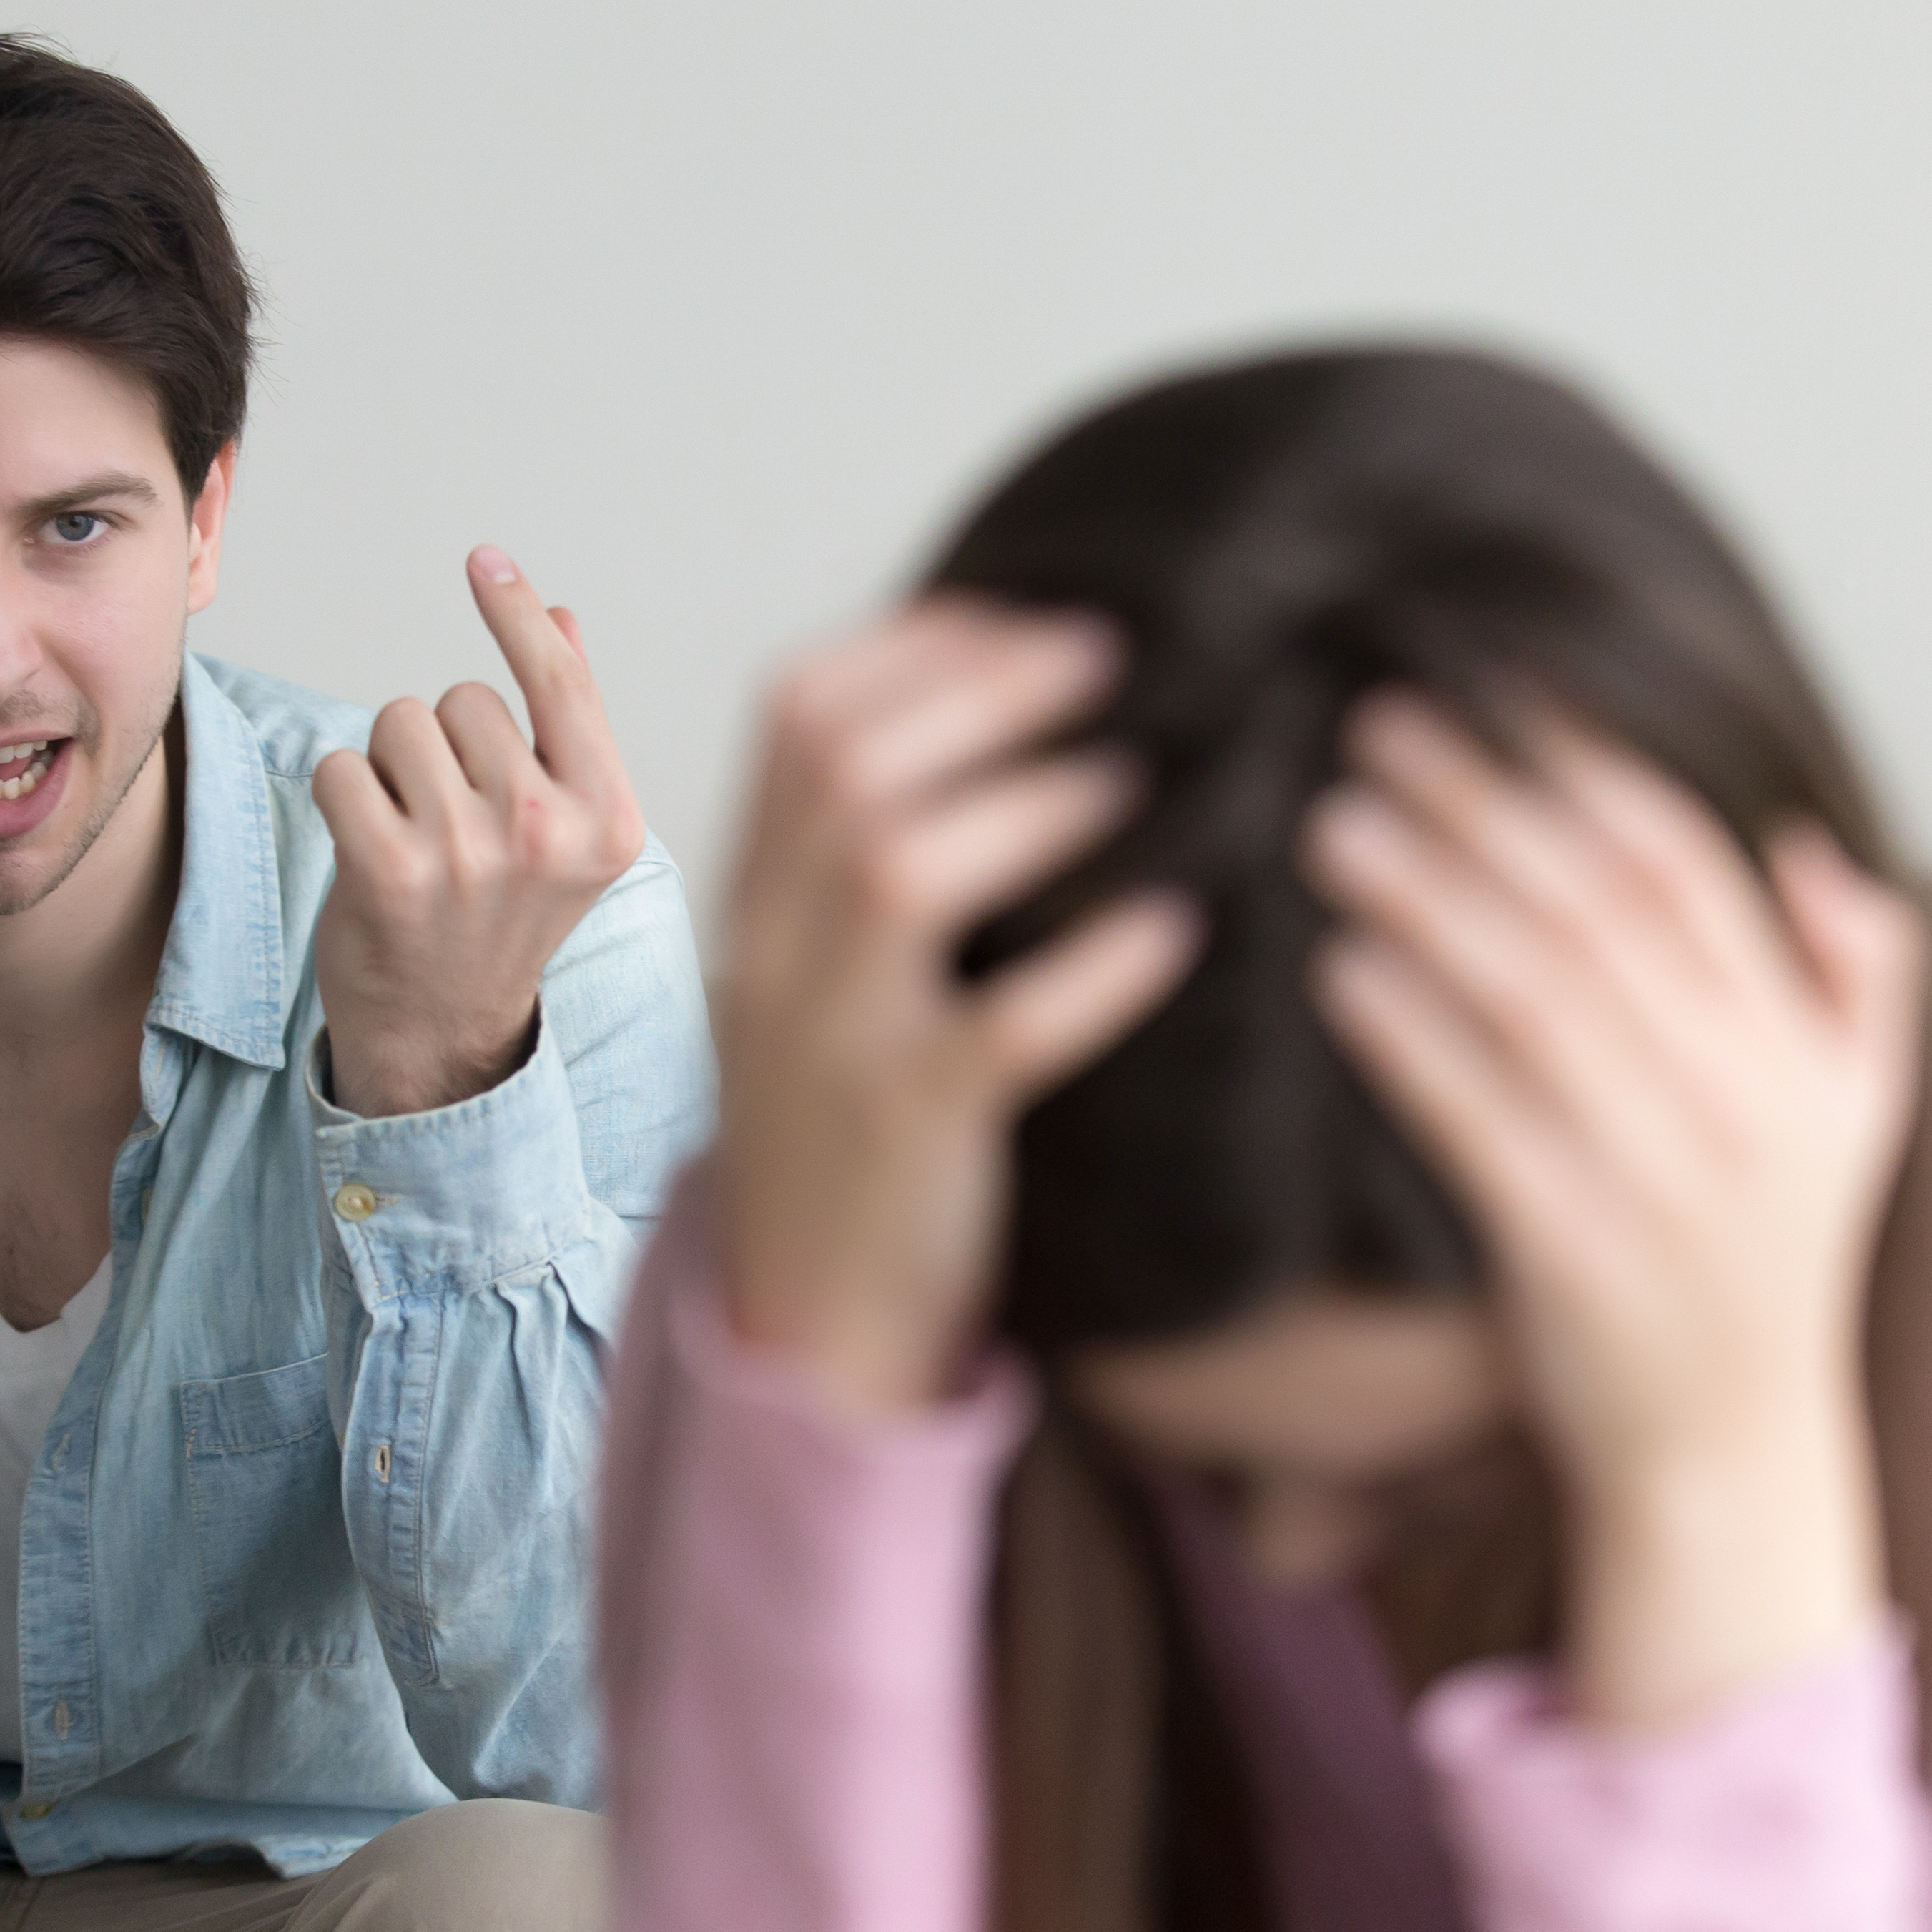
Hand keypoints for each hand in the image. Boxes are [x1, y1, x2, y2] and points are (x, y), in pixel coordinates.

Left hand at [309, 546, 650, 1118]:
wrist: (444, 1040)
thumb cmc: (498, 922)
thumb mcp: (563, 830)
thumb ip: (568, 725)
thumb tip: (562, 616)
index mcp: (608, 820)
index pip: (559, 681)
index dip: (516, 612)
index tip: (484, 558)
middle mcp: (548, 834)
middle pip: (464, 699)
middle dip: (444, 741)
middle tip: (453, 823)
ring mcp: (469, 855)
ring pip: (399, 724)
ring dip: (390, 766)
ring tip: (414, 838)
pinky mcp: (390, 873)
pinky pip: (342, 766)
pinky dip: (340, 796)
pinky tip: (368, 851)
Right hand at [714, 603, 1197, 1411]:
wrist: (796, 1322)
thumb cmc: (839, 1130)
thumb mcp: (814, 982)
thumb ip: (855, 866)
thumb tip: (976, 710)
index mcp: (753, 901)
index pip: (793, 715)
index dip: (911, 642)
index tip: (1020, 609)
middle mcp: (775, 954)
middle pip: (842, 763)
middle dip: (979, 684)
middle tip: (1109, 651)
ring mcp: (831, 1042)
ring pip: (896, 872)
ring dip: (1026, 802)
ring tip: (1135, 776)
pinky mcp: (908, 1130)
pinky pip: (1001, 1031)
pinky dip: (1095, 970)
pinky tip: (1178, 932)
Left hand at [1302, 694, 1923, 1723]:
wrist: (1729, 1455)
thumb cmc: (1762, 1270)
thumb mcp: (1853, 1121)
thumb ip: (1857, 977)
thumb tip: (1816, 848)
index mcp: (1796, 1047)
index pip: (1686, 865)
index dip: (1586, 765)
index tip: (1492, 690)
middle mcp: (1739, 1094)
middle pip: (1592, 907)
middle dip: (1481, 804)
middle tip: (1375, 726)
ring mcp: (1660, 1173)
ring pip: (1533, 996)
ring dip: (1428, 897)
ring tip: (1333, 825)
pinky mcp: (1573, 1249)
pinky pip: (1480, 1119)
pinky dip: (1410, 1039)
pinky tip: (1339, 972)